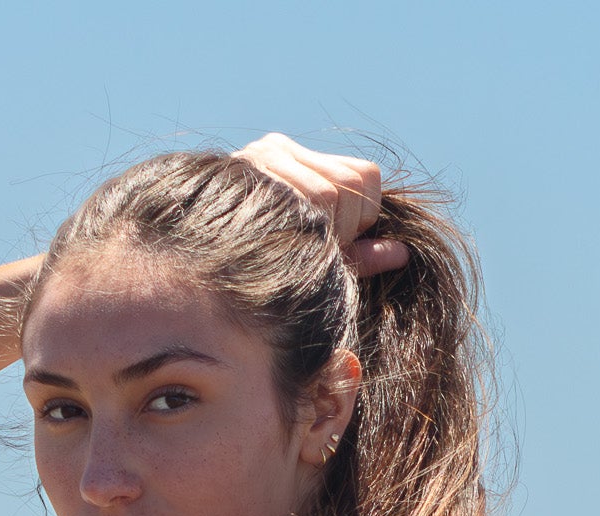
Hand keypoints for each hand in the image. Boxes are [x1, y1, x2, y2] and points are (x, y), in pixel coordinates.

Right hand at [231, 133, 409, 278]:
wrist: (195, 279)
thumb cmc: (263, 270)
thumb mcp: (320, 258)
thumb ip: (361, 255)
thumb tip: (404, 254)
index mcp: (294, 158)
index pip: (363, 175)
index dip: (362, 214)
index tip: (338, 239)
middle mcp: (275, 151)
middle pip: (350, 183)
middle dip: (347, 226)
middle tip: (317, 249)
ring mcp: (258, 159)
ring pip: (330, 193)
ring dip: (327, 232)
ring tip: (299, 249)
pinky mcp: (245, 175)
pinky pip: (305, 200)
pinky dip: (307, 228)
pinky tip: (286, 243)